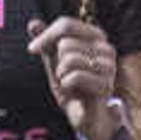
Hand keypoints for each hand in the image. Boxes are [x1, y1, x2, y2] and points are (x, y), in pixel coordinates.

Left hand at [27, 14, 121, 139]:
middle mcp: (106, 48)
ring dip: (62, 76)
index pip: (66, 24)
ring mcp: (108, 66)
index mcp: (96, 37)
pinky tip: (74, 93)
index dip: (45, 35)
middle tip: (65, 76)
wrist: (85, 116)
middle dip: (57, 63)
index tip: (32, 49)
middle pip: (65, 43)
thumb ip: (46, 42)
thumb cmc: (72, 87)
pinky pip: (74, 77)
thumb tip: (33, 23)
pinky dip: (66, 86)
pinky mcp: (106, 84)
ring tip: (70, 84)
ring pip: (69, 59)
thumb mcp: (54, 62)